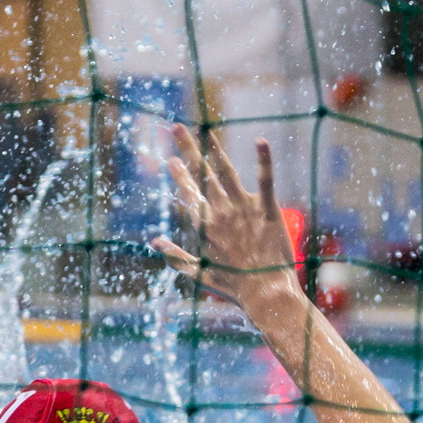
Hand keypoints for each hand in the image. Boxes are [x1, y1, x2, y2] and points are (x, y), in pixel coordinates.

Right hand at [151, 125, 304, 312]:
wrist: (265, 294)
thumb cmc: (232, 287)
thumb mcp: (198, 274)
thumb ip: (175, 257)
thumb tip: (154, 242)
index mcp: (205, 227)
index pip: (188, 194)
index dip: (179, 175)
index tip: (170, 160)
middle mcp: (221, 213)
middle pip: (201, 175)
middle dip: (187, 150)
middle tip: (176, 127)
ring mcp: (244, 209)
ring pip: (225, 172)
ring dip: (213, 148)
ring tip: (204, 129)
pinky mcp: (267, 210)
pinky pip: (265, 180)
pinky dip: (263, 159)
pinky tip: (261, 140)